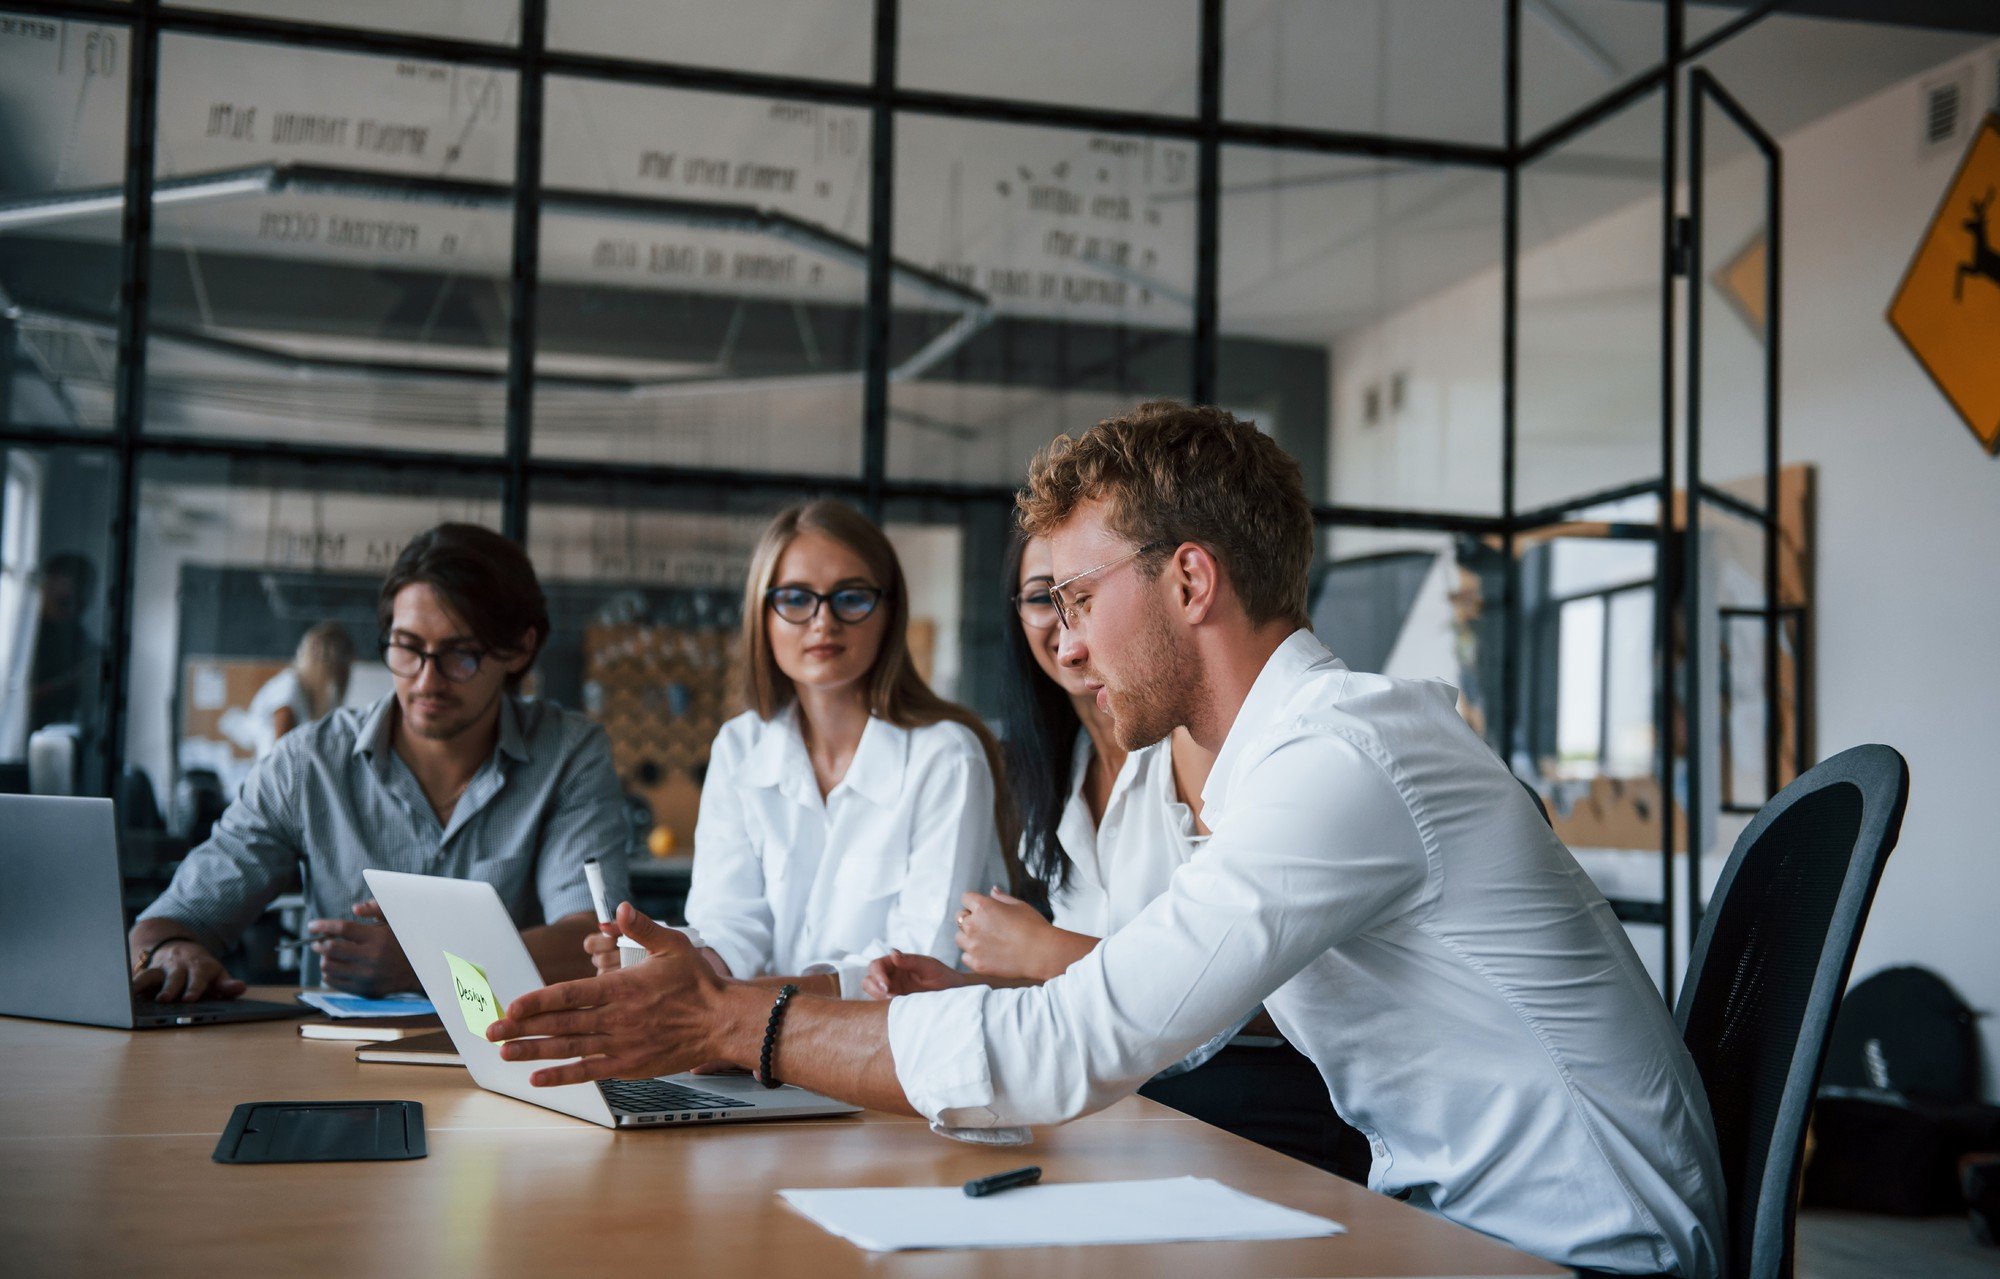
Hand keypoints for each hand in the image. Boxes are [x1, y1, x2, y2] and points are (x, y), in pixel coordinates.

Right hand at [132, 940, 244, 1002]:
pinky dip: (128, 985)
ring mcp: (161, 968)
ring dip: (144, 985)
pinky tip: (118, 994)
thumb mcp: (217, 975)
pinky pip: (136, 978)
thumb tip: (240, 988)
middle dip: (170, 988)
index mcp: (200, 967)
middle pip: (174, 977)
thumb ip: (226, 985)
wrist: (180, 949)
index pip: (198, 978)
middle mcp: (179, 967)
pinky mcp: (146, 972)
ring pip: (151, 975)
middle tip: (164, 999)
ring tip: (134, 995)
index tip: (190, 999)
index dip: (194, 988)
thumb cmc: (202, 970)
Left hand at [309, 900, 417, 995]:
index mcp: (378, 938)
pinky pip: (334, 983)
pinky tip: (335, 967)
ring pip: (329, 967)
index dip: (323, 925)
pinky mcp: (365, 990)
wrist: (421, 971)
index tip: (311, 926)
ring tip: (328, 955)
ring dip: (324, 959)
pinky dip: (329, 974)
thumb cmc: (404, 942)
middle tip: (318, 941)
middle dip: (319, 943)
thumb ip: (377, 910)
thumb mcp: (395, 922)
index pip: (342, 929)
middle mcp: (372, 958)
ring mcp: (367, 976)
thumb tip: (356, 909)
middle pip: (331, 949)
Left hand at [489, 902, 735, 1087]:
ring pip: (569, 1049)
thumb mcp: (673, 945)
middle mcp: (616, 1018)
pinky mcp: (628, 1064)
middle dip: (522, 1028)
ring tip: (505, 1053)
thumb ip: (642, 928)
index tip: (511, 1005)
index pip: (570, 995)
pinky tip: (538, 1078)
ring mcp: (621, 1044)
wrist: (722, 1022)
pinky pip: (588, 1072)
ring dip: (534, 1051)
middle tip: (492, 1031)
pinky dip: (562, 1076)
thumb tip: (620, 910)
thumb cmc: (698, 984)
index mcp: (622, 988)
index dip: (538, 1001)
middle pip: (561, 1024)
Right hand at [862, 949, 969, 998]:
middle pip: (869, 978)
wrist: (954, 994)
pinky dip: (881, 1005)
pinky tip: (894, 1007)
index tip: (887, 985)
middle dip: (873, 986)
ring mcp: (892, 989)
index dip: (877, 974)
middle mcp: (891, 975)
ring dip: (876, 995)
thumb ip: (911, 961)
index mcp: (897, 963)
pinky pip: (881, 1003)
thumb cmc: (943, 976)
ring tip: (890, 1000)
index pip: (877, 965)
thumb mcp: (929, 966)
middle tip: (888, 994)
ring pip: (872, 991)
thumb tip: (893, 954)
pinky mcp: (896, 1003)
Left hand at [955, 888, 1058, 977]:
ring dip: (969, 938)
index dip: (974, 903)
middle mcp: (973, 924)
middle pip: (959, 917)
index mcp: (983, 906)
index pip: (965, 898)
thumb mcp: (1019, 905)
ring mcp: (973, 945)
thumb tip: (992, 890)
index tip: (983, 909)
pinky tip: (989, 954)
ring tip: (988, 942)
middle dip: (970, 919)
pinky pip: (965, 957)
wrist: (1042, 954)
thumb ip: (1001, 898)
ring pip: (960, 938)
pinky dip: (974, 955)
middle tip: (987, 927)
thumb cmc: (1034, 927)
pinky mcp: (976, 963)